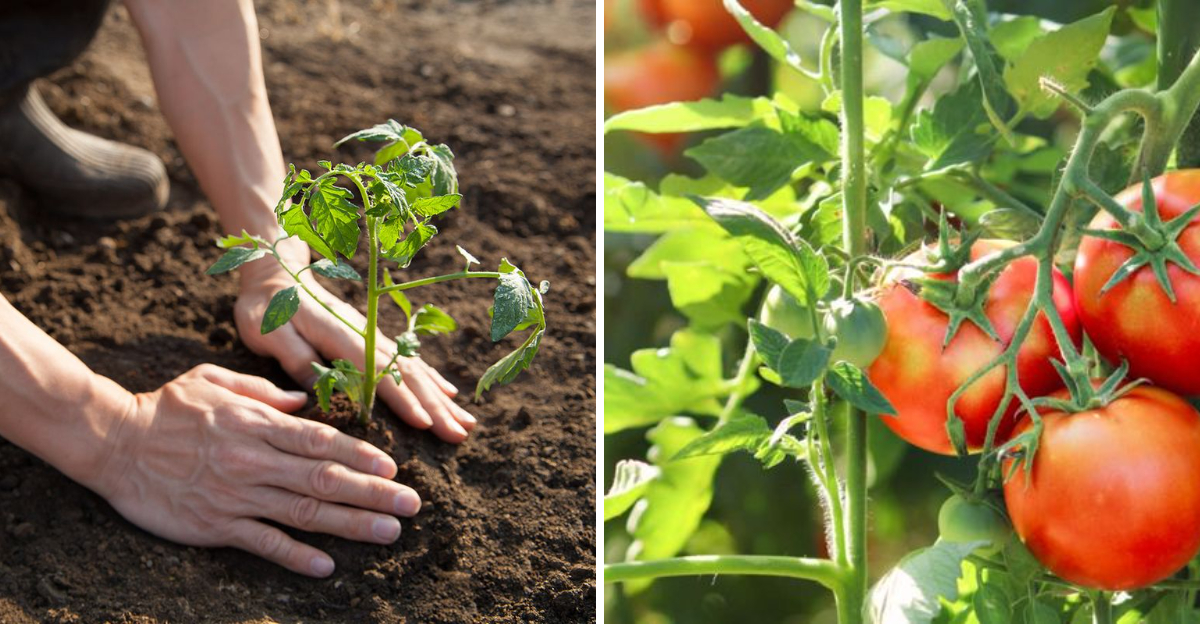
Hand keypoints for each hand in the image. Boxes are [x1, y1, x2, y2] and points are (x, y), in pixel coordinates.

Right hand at [93, 364, 417, 576]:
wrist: (113, 443)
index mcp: (258, 423)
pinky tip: (327, 566)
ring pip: (304, 512)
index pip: (321, 440)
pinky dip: (297, 555)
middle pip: (325, 479)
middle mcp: (255, 460)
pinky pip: (264, 542)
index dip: (361, 455)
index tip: (393, 468)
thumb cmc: (166, 407)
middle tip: (411, 506)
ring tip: (389, 533)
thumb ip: (263, 391)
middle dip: (373, 493)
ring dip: (351, 524)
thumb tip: (302, 400)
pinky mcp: (215, 525)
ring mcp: (237, 495)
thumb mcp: (214, 380)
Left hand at [234, 238, 475, 441]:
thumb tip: (321, 391)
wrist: (277, 275)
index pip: (379, 372)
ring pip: (416, 370)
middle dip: (436, 406)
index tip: (426, 424)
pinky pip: (410, 361)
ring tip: (466, 423)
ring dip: (441, 398)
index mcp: (342, 336)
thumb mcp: (270, 332)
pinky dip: (432, 379)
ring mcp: (374, 336)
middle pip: (409, 374)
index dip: (403, 399)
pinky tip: (449, 395)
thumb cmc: (267, 308)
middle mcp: (367, 335)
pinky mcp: (374, 339)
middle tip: (459, 434)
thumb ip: (296, 358)